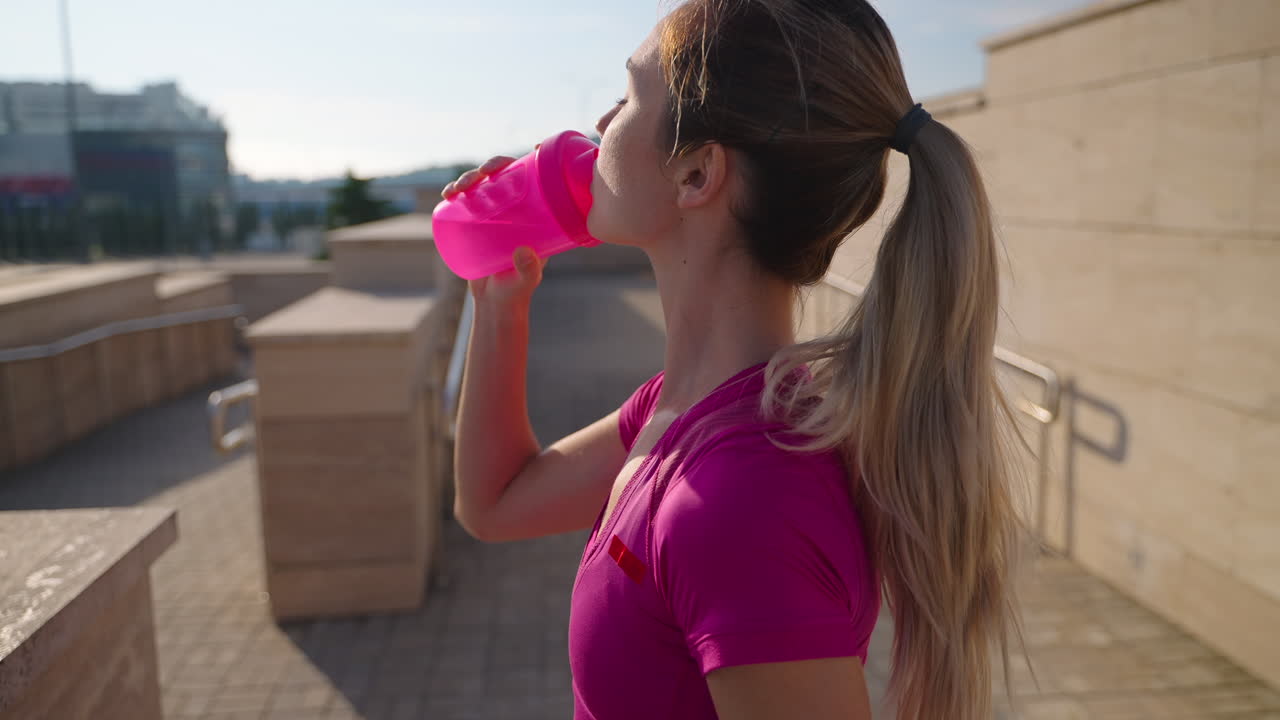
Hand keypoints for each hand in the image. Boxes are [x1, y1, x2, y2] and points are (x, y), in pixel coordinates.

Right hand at [442, 155, 549, 306]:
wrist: (494, 304)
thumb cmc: (516, 291)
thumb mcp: (526, 280)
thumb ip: (528, 269)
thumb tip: (524, 252)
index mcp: (535, 216)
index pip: (536, 181)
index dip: (533, 161)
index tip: (531, 149)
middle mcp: (515, 210)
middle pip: (505, 176)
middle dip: (491, 166)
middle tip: (482, 173)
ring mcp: (493, 215)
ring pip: (482, 185)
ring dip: (469, 177)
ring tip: (459, 188)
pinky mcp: (474, 223)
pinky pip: (464, 201)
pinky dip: (454, 193)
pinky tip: (448, 194)